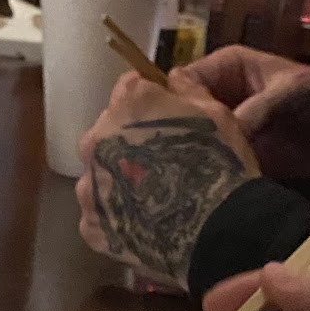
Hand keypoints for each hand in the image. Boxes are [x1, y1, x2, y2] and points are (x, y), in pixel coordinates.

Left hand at [76, 70, 258, 288]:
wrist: (217, 233)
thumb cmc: (219, 166)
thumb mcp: (216, 115)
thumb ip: (188, 90)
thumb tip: (174, 77)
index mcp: (127, 105)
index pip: (128, 89)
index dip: (149, 102)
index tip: (164, 117)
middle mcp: (97, 141)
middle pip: (108, 133)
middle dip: (129, 142)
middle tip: (160, 163)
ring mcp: (90, 186)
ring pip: (100, 174)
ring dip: (119, 179)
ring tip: (151, 198)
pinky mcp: (92, 226)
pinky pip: (100, 214)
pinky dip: (117, 217)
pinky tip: (143, 224)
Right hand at [171, 45, 309, 181]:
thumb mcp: (292, 92)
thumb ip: (258, 107)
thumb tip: (221, 131)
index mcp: (227, 68)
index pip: (183, 80)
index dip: (176, 101)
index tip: (176, 127)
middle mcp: (218, 97)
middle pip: (181, 114)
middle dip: (178, 133)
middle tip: (177, 157)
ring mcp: (223, 130)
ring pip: (192, 142)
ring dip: (190, 158)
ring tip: (189, 176)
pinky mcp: (231, 158)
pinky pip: (210, 166)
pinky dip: (206, 177)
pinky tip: (204, 188)